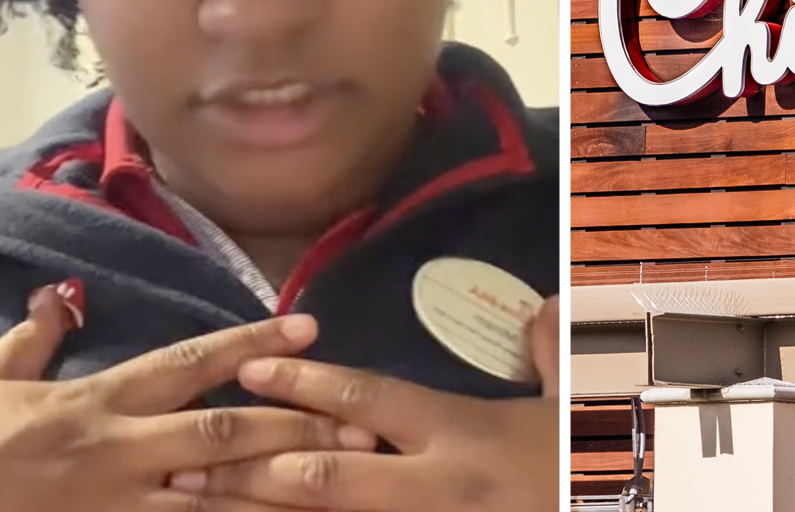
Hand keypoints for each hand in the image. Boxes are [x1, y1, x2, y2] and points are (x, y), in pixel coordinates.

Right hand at [0, 284, 376, 511]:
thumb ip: (33, 341)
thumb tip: (58, 299)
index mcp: (95, 401)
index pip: (189, 364)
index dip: (252, 347)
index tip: (308, 332)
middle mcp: (117, 451)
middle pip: (225, 433)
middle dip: (296, 428)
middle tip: (361, 424)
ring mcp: (114, 506)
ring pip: (217, 498)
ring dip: (281, 492)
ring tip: (343, 486)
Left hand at [175, 296, 561, 511]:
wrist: (611, 511)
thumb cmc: (589, 465)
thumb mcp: (581, 405)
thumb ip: (555, 350)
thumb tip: (547, 304)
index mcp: (465, 434)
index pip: (374, 401)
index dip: (310, 383)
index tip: (252, 365)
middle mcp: (435, 487)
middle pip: (328, 478)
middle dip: (252, 469)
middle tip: (184, 459)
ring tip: (189, 504)